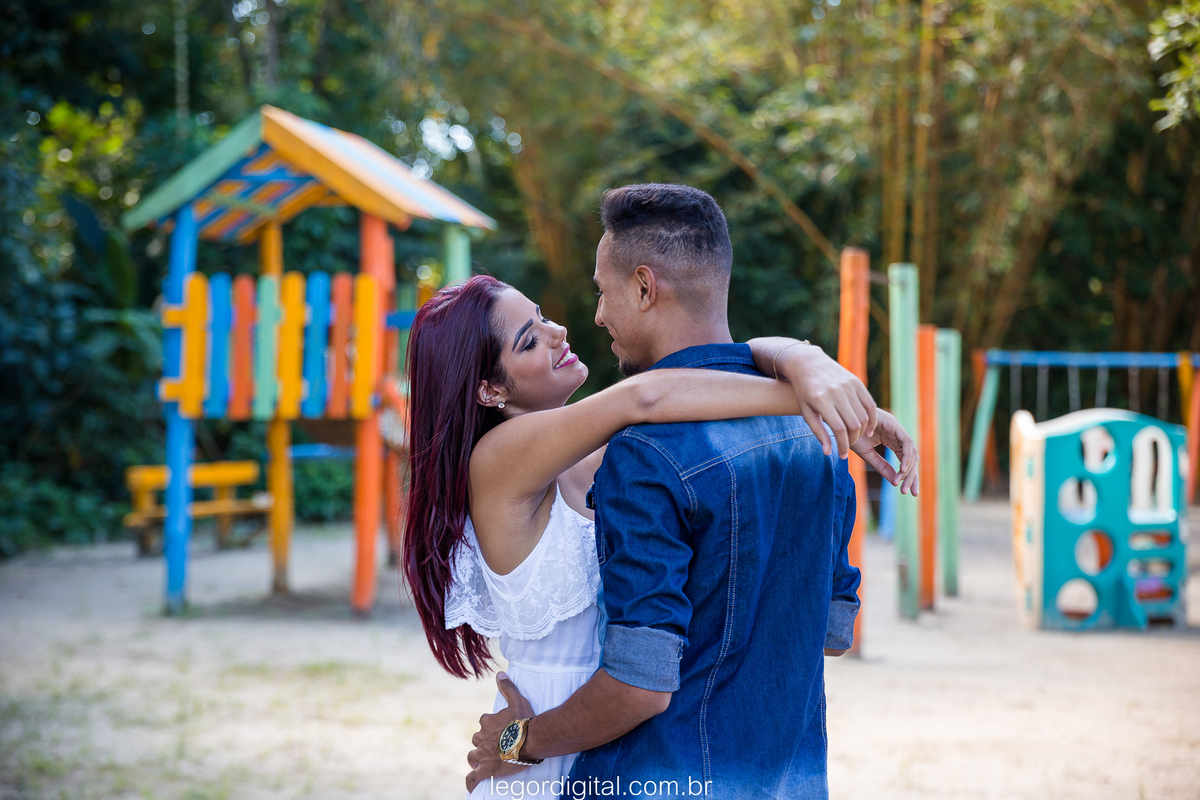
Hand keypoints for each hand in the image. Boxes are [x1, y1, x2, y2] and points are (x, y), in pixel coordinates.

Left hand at [466, 672, 535, 792]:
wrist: (528, 740)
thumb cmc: (524, 721)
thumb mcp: (517, 700)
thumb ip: (507, 687)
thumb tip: (499, 673)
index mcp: (487, 722)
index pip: (484, 722)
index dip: (491, 726)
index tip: (500, 729)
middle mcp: (481, 737)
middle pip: (477, 739)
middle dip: (483, 742)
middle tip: (496, 745)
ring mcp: (482, 754)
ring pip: (472, 757)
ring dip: (476, 758)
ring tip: (484, 761)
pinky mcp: (486, 769)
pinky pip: (473, 777)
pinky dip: (471, 781)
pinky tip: (471, 785)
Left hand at [778, 345, 877, 458]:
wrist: (808, 364)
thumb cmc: (804, 392)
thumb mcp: (807, 413)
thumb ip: (819, 433)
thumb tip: (829, 453)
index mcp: (821, 400)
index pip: (839, 430)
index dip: (843, 446)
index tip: (842, 456)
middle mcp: (837, 392)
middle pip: (854, 424)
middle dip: (852, 440)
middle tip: (847, 447)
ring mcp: (849, 386)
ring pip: (864, 416)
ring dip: (862, 431)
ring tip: (854, 438)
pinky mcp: (857, 382)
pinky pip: (870, 405)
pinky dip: (872, 419)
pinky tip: (868, 429)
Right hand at [849, 409, 918, 495]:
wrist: (838, 422)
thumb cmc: (849, 435)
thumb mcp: (868, 455)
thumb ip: (882, 466)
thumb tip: (896, 483)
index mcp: (892, 439)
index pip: (905, 460)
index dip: (909, 476)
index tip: (906, 492)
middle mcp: (897, 433)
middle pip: (912, 457)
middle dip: (912, 476)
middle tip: (909, 493)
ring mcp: (896, 428)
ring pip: (911, 451)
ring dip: (909, 470)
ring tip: (901, 484)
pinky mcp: (893, 424)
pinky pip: (906, 442)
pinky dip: (906, 456)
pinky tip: (901, 470)